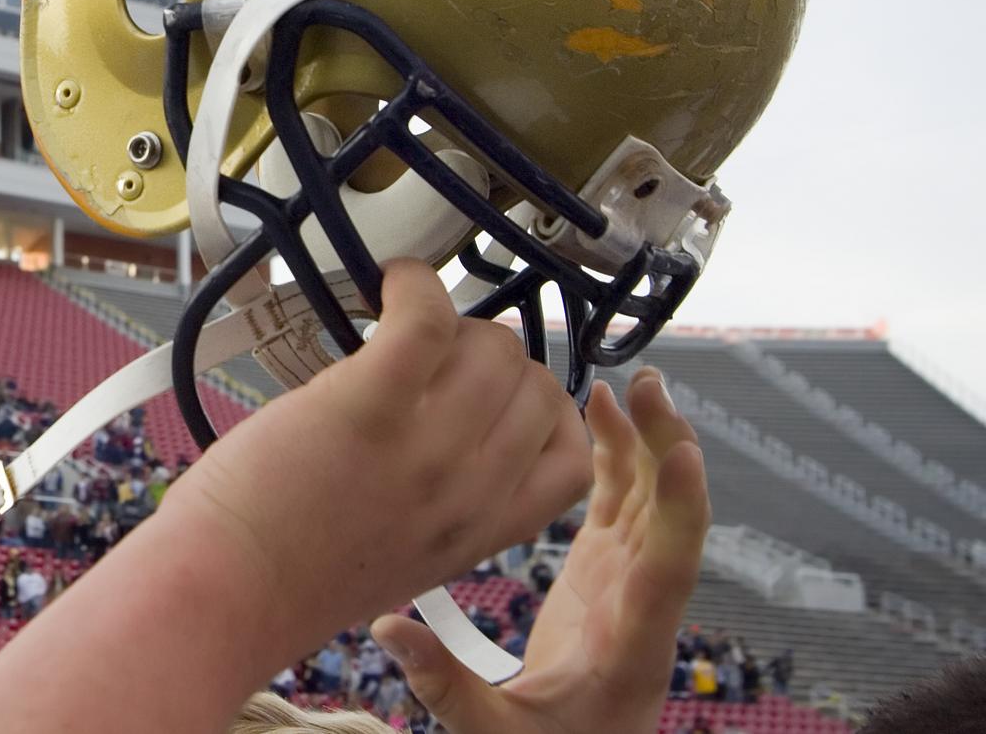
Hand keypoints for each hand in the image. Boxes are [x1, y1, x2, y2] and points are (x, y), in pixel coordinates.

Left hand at [167, 259, 593, 652]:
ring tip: (404, 322)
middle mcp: (470, 492)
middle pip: (533, 385)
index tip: (502, 393)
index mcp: (482, 533)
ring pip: (489, 347)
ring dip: (453, 319)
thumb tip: (439, 433)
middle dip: (490, 356)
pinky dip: (413, 288)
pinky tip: (389, 285)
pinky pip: (424, 320)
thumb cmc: (287, 577)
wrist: (226, 595)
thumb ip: (438, 505)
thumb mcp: (401, 556)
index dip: (543, 410)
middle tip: (435, 353)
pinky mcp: (368, 406)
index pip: (572, 458)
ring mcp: (426, 449)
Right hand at [371, 367, 709, 733]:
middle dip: (668, 450)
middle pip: (671, 519)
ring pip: (652, 502)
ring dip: (649, 442)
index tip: (684, 455)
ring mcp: (628, 583)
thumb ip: (445, 686)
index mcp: (630, 644)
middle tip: (650, 389)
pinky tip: (600, 411)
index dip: (678, 512)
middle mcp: (643, 605)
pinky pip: (622, 504)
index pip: (667, 570)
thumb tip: (387, 628)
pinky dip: (619, 457)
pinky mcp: (608, 572)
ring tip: (634, 384)